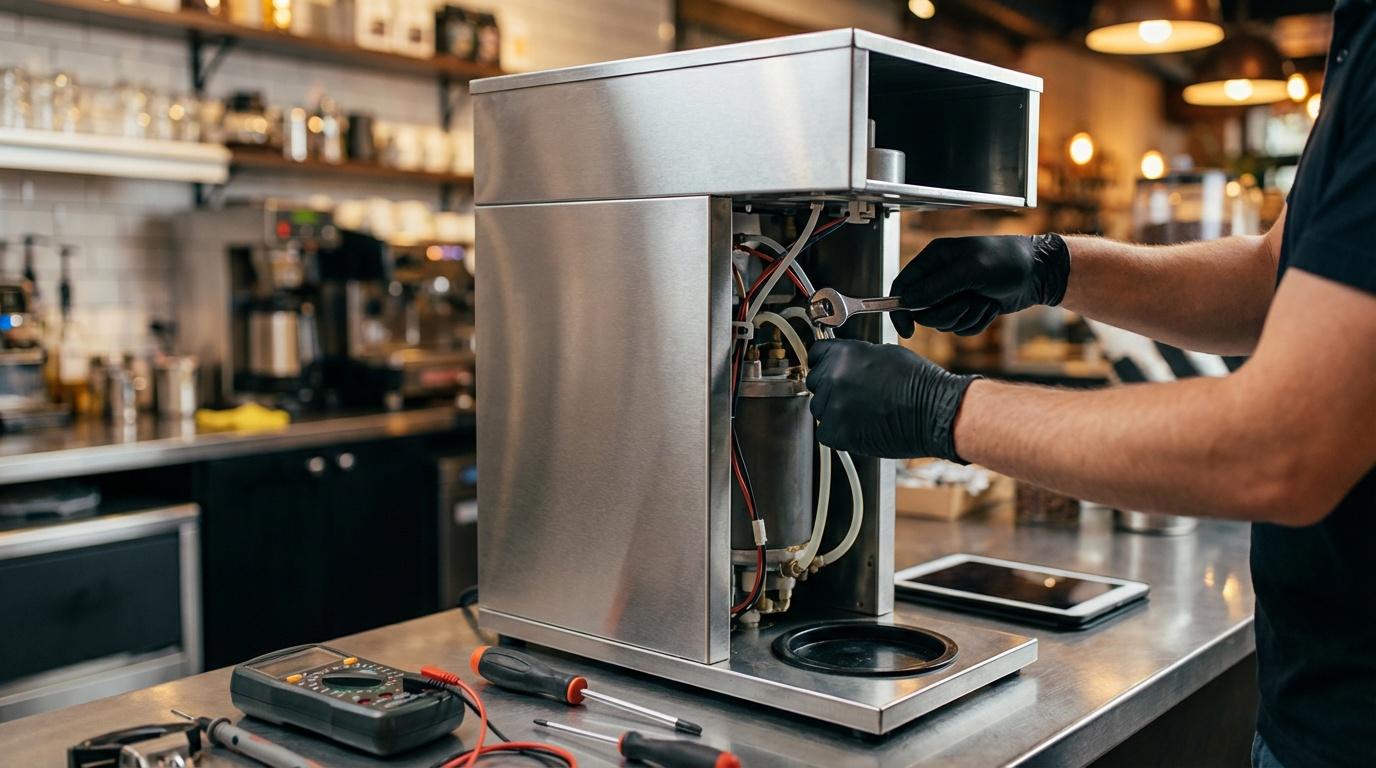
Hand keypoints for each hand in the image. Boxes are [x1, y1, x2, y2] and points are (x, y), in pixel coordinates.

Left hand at [805, 339, 978, 460]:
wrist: (935, 413)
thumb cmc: (919, 383)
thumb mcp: (885, 354)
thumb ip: (856, 356)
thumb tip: (844, 361)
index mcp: (844, 354)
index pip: (816, 354)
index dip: (826, 362)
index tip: (831, 369)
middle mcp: (834, 377)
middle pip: (815, 381)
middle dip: (831, 387)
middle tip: (854, 394)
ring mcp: (834, 406)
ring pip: (819, 408)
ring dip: (834, 410)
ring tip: (863, 411)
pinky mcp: (838, 433)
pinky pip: (826, 431)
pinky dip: (839, 432)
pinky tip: (860, 427)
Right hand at [890, 234, 1070, 337]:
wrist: (1039, 273)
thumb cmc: (1008, 261)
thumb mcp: (970, 271)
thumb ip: (935, 287)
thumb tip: (907, 302)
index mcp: (935, 258)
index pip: (903, 286)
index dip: (900, 309)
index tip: (907, 329)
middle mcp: (941, 277)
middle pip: (923, 311)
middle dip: (947, 312)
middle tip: (968, 301)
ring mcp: (954, 294)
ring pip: (943, 322)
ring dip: (965, 316)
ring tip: (984, 300)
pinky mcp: (968, 309)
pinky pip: (961, 328)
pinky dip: (977, 322)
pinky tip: (991, 306)